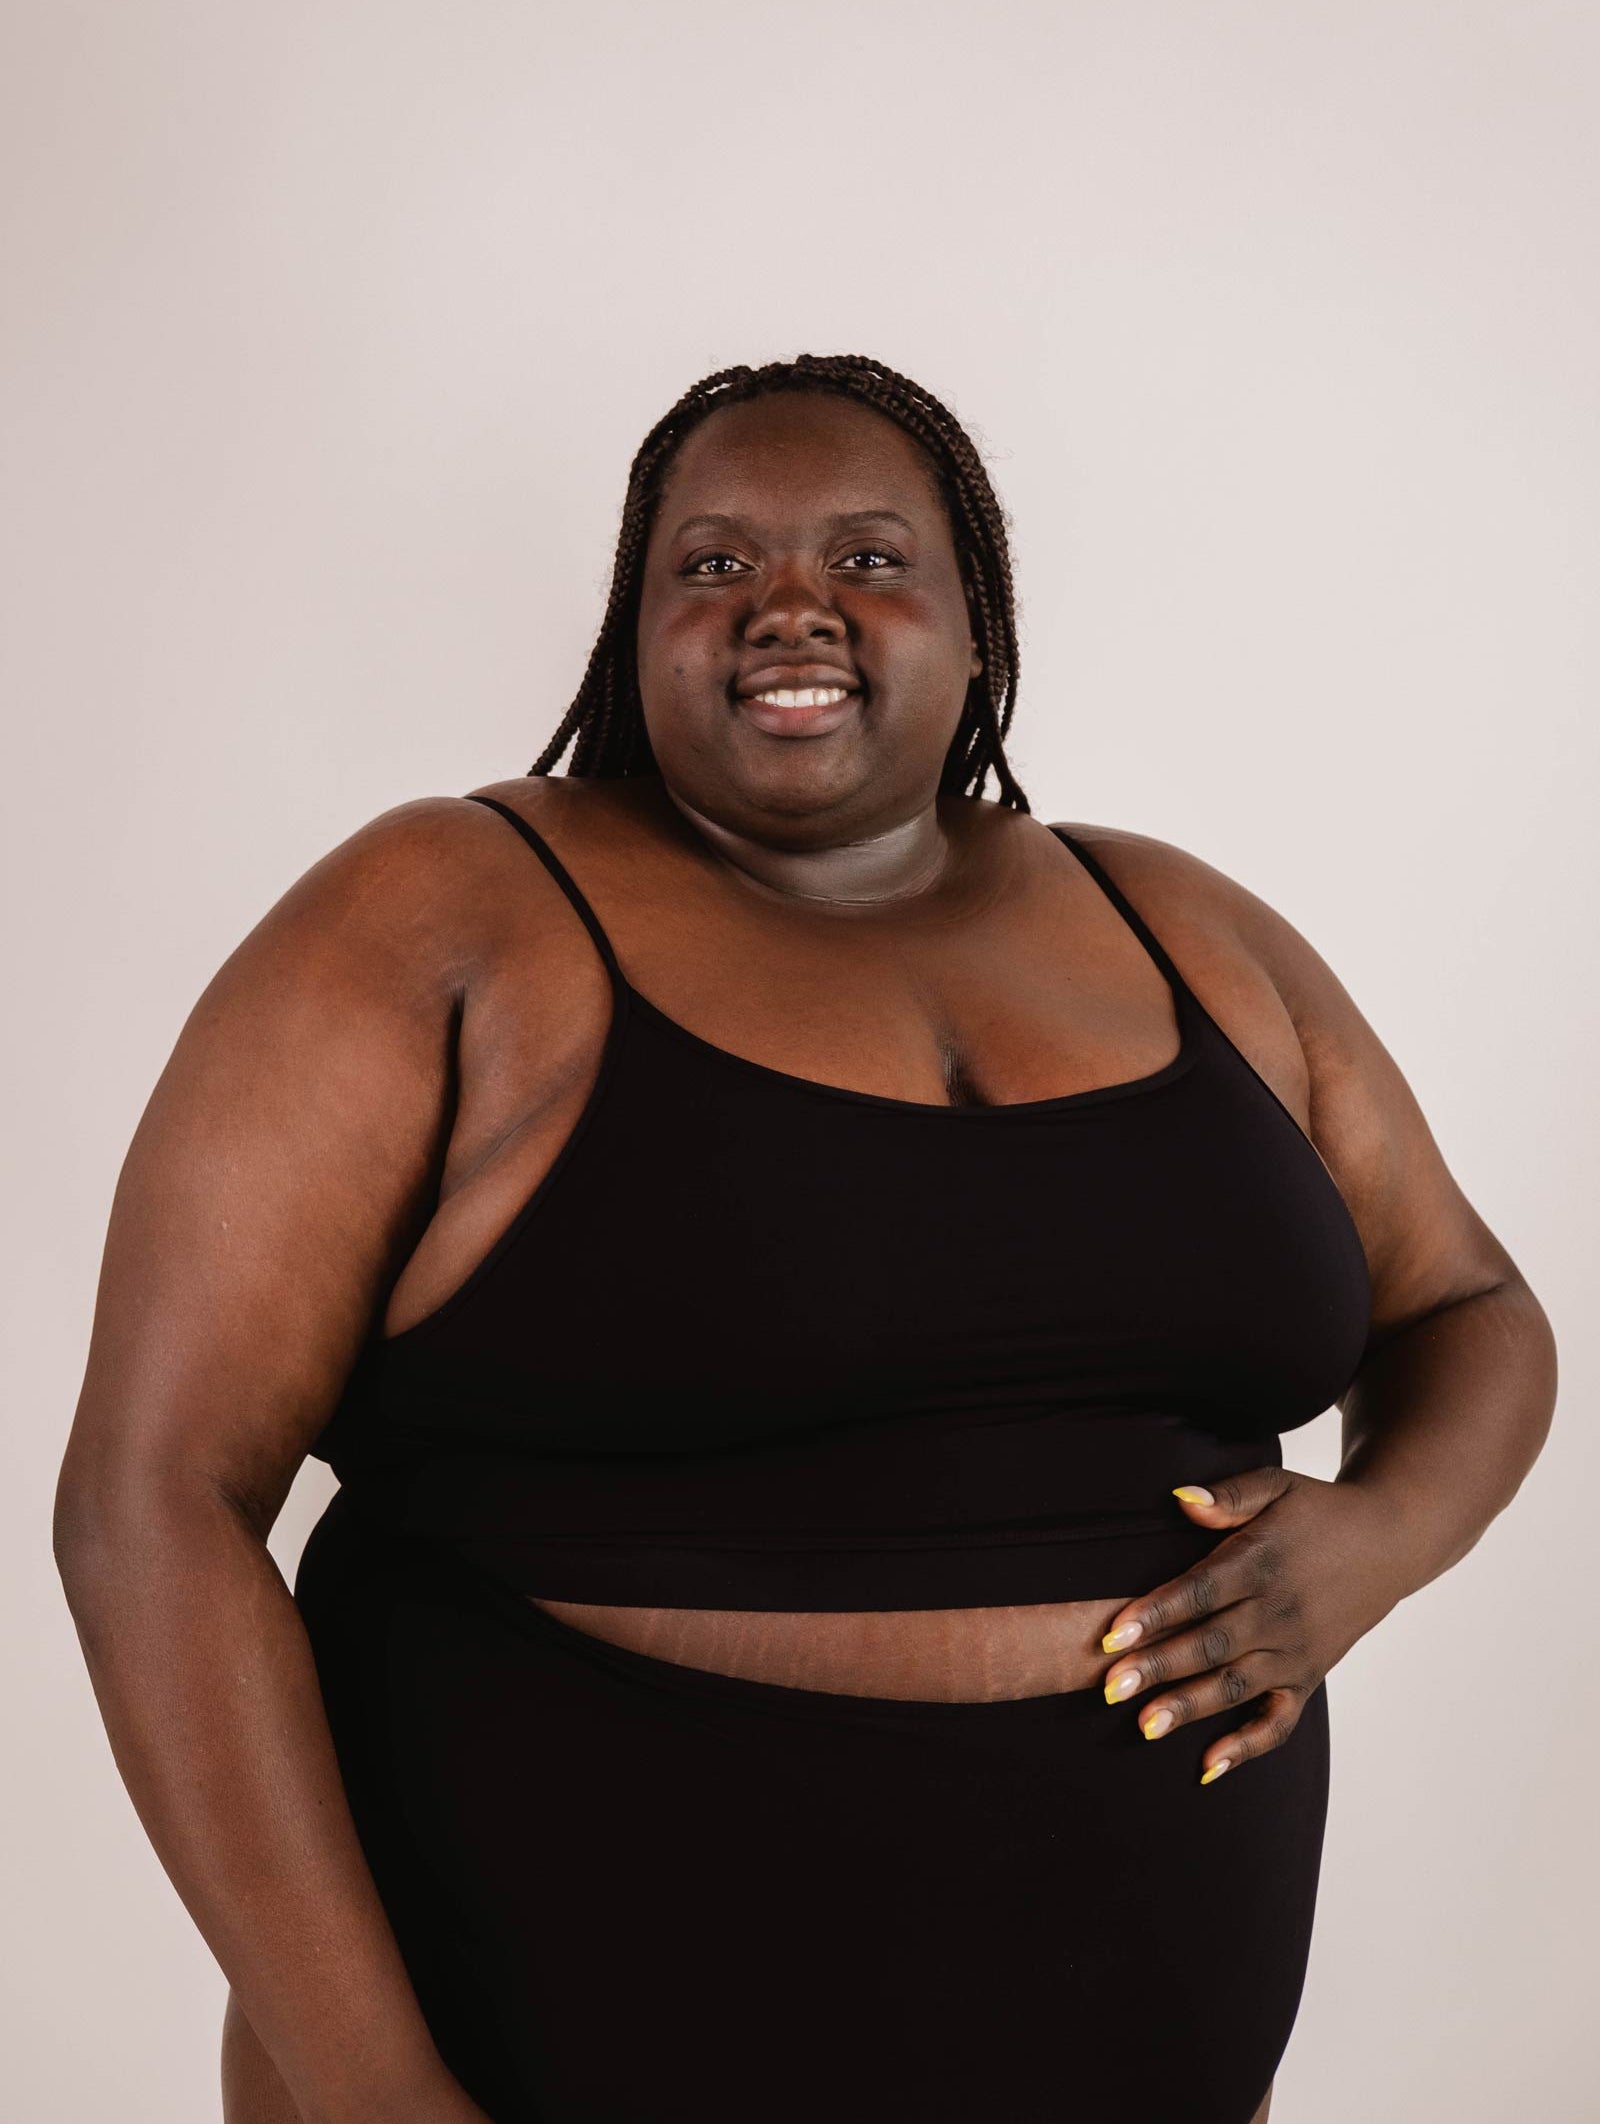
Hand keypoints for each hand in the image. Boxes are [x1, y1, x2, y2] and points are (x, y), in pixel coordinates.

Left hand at [1097, 1467, 1403, 1784]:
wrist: (1390, 1541)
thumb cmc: (1319, 1511)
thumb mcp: (1277, 1486)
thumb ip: (1229, 1494)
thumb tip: (1179, 1498)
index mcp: (1261, 1562)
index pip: (1199, 1592)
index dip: (1154, 1613)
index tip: (1110, 1634)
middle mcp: (1278, 1613)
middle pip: (1209, 1645)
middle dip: (1156, 1668)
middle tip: (1108, 1688)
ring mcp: (1295, 1651)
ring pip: (1234, 1685)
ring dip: (1188, 1707)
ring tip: (1144, 1726)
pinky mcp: (1309, 1677)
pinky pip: (1279, 1720)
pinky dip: (1247, 1746)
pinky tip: (1208, 1766)